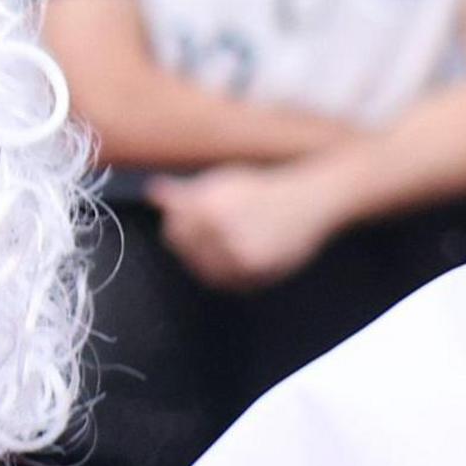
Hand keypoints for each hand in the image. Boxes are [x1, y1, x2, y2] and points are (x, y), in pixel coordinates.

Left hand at [152, 160, 348, 292]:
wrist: (311, 200)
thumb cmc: (266, 189)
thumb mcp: (224, 183)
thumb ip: (186, 192)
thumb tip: (153, 193)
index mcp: (205, 204)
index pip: (173, 231)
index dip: (182, 230)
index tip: (199, 227)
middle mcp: (217, 227)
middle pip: (187, 252)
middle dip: (199, 246)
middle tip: (225, 235)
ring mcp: (235, 250)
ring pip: (207, 271)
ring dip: (215, 263)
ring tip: (239, 244)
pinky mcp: (254, 269)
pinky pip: (231, 283)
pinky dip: (235, 276)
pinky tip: (249, 257)